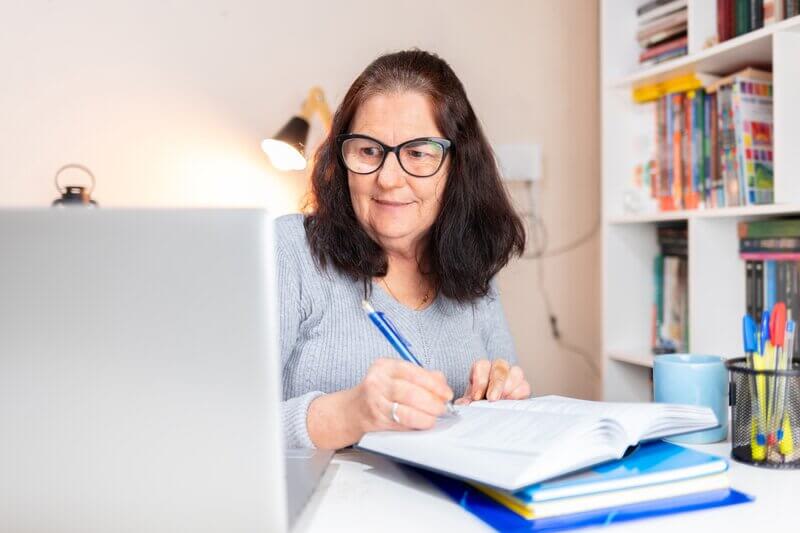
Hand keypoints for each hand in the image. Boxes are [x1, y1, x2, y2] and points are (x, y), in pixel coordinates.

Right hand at [306, 358, 452, 448]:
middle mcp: (377, 382)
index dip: (434, 385)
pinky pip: (401, 425)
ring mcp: (375, 403)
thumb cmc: (378, 392)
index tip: (446, 393)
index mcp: (385, 366)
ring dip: (425, 417)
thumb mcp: (396, 376)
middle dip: (432, 403)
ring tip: (433, 417)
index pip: (414, 373)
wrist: (351, 411)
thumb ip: (420, 376)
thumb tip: (442, 383)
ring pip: (406, 412)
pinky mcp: (376, 421)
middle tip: (441, 408)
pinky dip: (415, 425)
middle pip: (411, 393)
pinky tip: (421, 424)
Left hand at [455, 359, 530, 403]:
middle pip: (500, 366)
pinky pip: (525, 386)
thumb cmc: (479, 401)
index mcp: (482, 368)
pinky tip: (510, 403)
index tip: (476, 397)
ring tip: (502, 400)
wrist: (490, 409)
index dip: (479, 381)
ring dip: (509, 387)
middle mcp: (498, 368)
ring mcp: (512, 376)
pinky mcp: (523, 387)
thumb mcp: (470, 401)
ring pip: (516, 372)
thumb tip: (463, 404)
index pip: (482, 365)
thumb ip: (466, 402)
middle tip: (491, 398)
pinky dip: (518, 395)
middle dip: (496, 383)